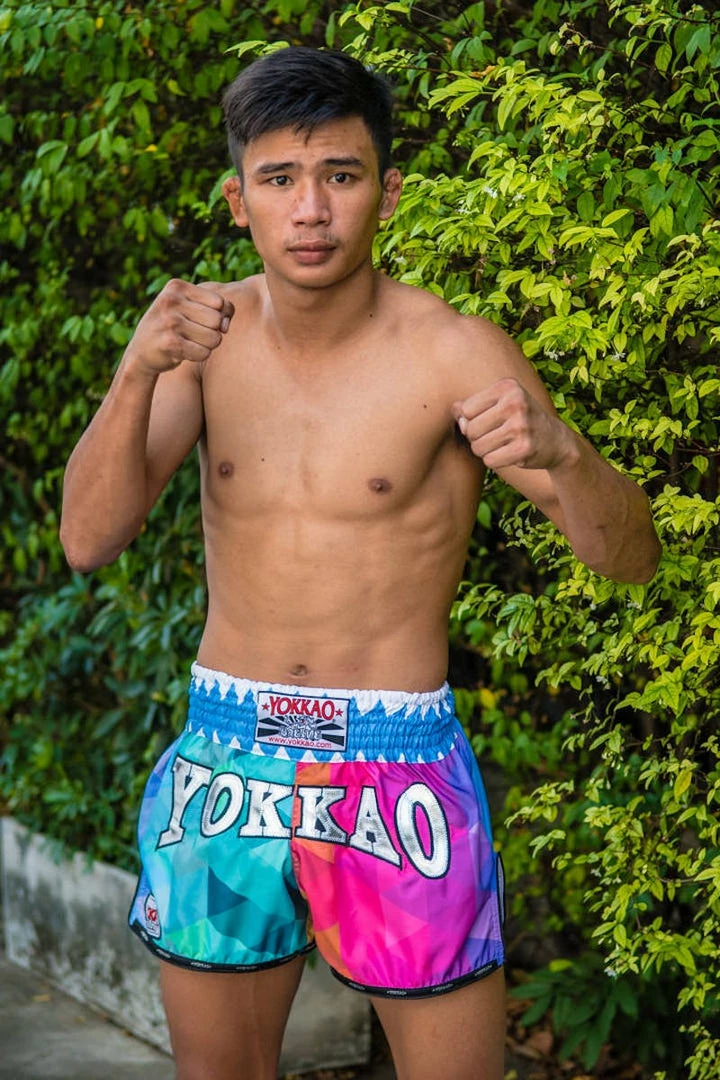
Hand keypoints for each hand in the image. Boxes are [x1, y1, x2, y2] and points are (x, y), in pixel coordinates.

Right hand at [124, 279, 234, 374]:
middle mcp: (171, 300)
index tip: (204, 321)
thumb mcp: (189, 307)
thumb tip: (225, 325)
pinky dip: (198, 356)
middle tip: (194, 334)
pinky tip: (183, 352)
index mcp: (177, 286)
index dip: (220, 316)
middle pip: (217, 321)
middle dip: (213, 332)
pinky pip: (204, 353)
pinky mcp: (170, 343)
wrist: (142, 351)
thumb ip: (216, 308)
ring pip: (214, 338)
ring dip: (207, 346)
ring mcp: (169, 321)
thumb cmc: (173, 327)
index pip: (219, 302)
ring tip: (189, 342)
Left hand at [452, 377, 573, 470]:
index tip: (487, 421)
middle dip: (477, 438)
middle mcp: (515, 402)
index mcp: (507, 386)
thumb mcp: (500, 403)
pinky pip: (490, 460)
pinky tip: (510, 454)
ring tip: (503, 444)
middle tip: (496, 436)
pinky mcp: (524, 448)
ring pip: (478, 447)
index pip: (465, 409)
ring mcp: (521, 425)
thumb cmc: (519, 420)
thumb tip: (454, 411)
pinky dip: (495, 461)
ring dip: (486, 451)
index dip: (470, 420)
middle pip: (470, 429)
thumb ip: (472, 405)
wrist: (556, 440)